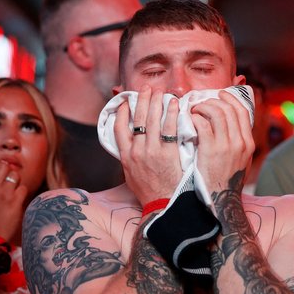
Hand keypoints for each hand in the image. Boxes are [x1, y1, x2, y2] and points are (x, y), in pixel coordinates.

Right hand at [0, 160, 27, 241]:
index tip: (2, 172)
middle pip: (3, 166)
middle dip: (8, 171)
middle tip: (10, 181)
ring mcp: (4, 194)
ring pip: (15, 175)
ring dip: (16, 183)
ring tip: (14, 192)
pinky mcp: (14, 202)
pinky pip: (23, 189)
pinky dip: (22, 195)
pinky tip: (17, 202)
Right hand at [114, 85, 182, 205]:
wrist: (162, 205)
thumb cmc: (148, 192)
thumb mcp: (131, 175)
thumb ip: (130, 158)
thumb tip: (131, 145)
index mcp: (125, 156)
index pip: (119, 128)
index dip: (121, 112)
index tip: (125, 101)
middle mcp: (136, 152)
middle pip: (138, 119)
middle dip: (142, 100)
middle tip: (147, 88)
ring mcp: (152, 152)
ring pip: (153, 120)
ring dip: (157, 102)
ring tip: (161, 92)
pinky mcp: (168, 153)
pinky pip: (169, 128)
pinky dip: (172, 114)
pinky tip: (175, 105)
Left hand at [191, 91, 253, 194]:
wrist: (220, 202)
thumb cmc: (224, 180)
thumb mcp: (239, 161)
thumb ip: (237, 142)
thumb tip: (229, 124)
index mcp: (248, 143)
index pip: (243, 110)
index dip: (230, 98)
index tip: (220, 94)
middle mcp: (240, 142)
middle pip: (228, 108)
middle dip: (213, 101)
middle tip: (201, 103)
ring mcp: (226, 146)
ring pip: (216, 112)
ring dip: (202, 107)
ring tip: (193, 111)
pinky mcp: (210, 150)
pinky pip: (203, 124)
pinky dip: (195, 118)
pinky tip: (189, 120)